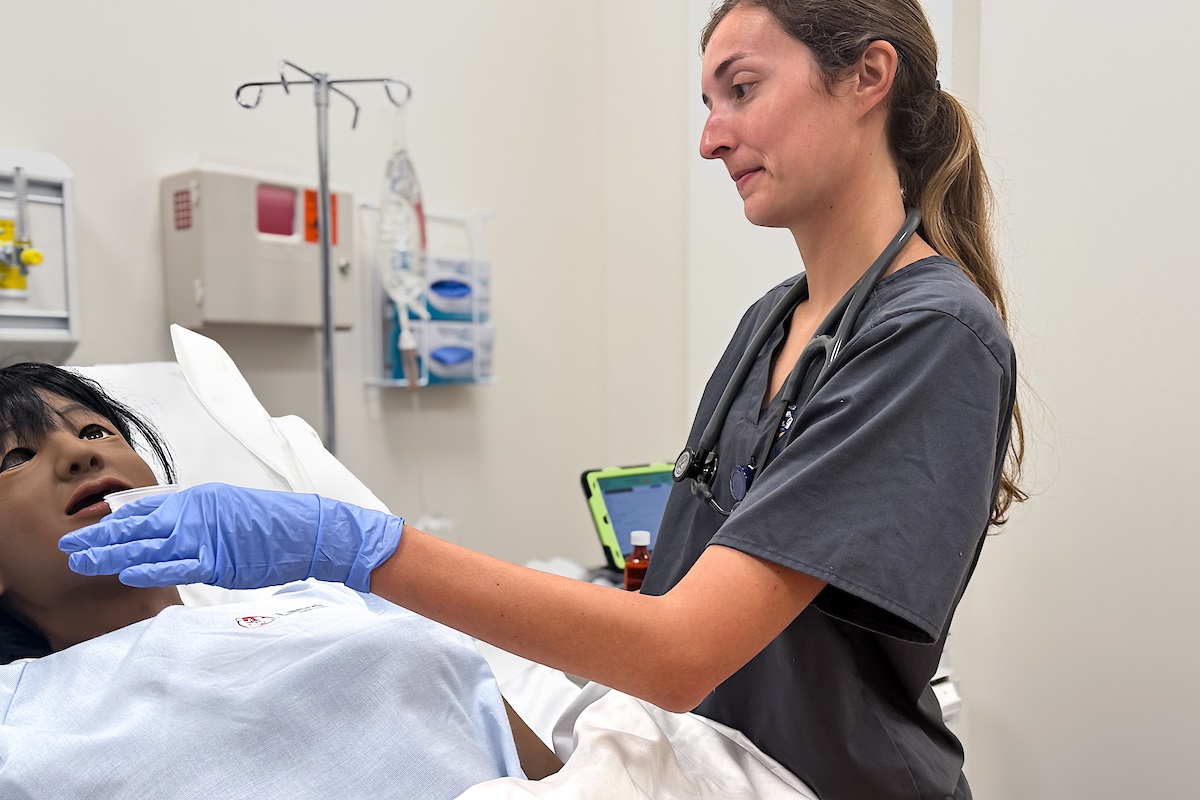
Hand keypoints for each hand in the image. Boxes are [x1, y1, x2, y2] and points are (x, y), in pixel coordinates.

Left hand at [58, 483, 403, 592]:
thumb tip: (172, 531)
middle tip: (68, 547)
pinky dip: (150, 569)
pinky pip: (176, 566)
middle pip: (137, 527)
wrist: (307, 530)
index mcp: (197, 499)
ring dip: (111, 555)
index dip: (113, 521)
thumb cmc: (272, 524)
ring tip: (81, 563)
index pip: (145, 508)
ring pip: (147, 546)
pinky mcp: (217, 560)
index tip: (88, 529)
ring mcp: (205, 536)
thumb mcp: (229, 510)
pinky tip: (126, 574)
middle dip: (99, 538)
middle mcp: (195, 513)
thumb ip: (198, 519)